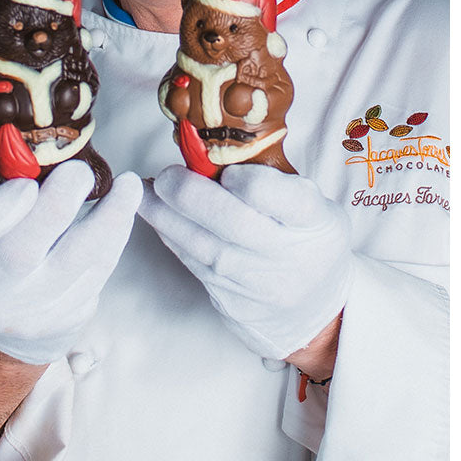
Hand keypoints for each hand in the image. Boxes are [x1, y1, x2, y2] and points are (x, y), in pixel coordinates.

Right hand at [0, 160, 141, 364]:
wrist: (4, 321)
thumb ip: (6, 193)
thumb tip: (44, 149)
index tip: (26, 183)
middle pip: (22, 253)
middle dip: (56, 206)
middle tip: (80, 172)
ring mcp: (29, 311)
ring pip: (72, 264)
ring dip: (108, 219)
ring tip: (128, 185)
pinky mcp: (64, 320)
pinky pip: (96, 275)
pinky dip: (115, 238)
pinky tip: (125, 211)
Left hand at [139, 163, 353, 361]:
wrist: (310, 309)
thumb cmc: (305, 239)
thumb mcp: (310, 204)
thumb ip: (274, 180)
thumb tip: (209, 151)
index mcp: (316, 221)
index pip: (288, 200)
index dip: (253, 183)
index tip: (230, 172)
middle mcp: (289, 255)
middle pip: (236, 224)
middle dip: (191, 195)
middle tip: (166, 175)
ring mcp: (259, 284)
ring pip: (204, 248)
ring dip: (166, 216)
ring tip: (144, 191)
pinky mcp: (231, 301)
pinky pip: (193, 264)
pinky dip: (170, 235)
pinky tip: (155, 214)